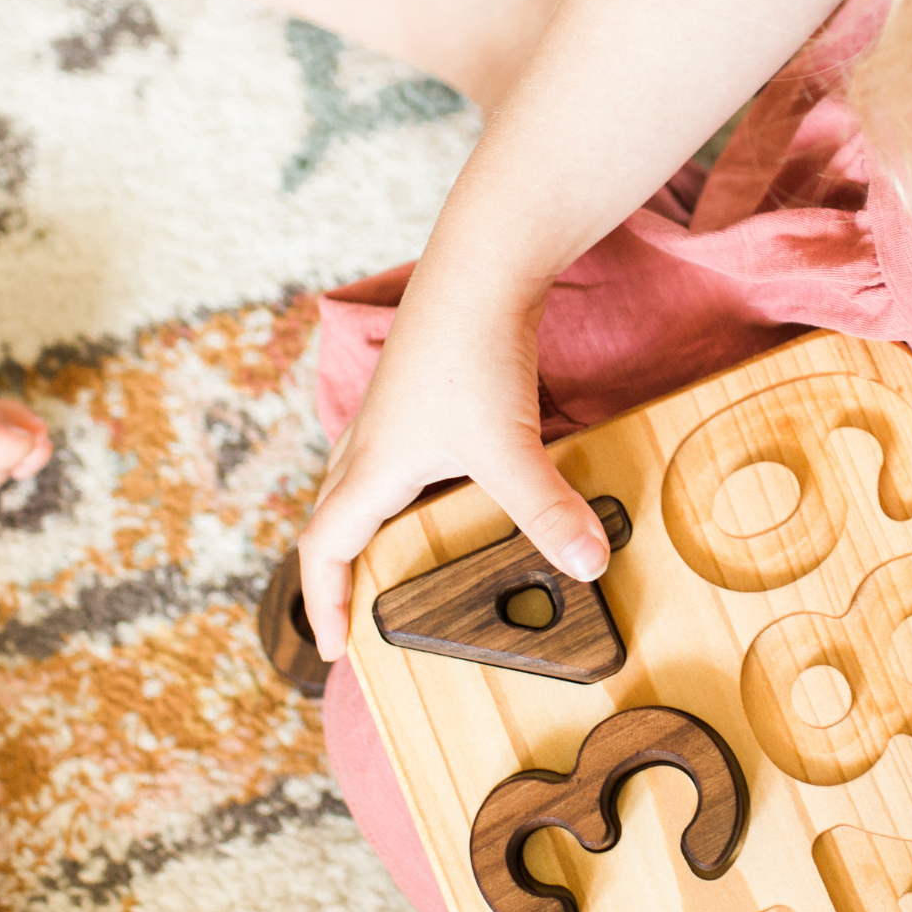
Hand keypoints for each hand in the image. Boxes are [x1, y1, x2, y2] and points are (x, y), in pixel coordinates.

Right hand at [294, 266, 609, 661]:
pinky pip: (392, 449)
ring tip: (398, 555)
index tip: (333, 649)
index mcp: (370, 468)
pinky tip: (444, 482)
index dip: (323, 603)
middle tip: (358, 610)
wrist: (481, 263)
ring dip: (368, 522)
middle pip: (332, 516)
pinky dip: (402, 482)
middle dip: (340, 570)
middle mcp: (369, 440)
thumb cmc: (473, 353)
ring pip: (360, 479)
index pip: (324, 550)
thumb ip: (546, 511)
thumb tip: (588, 568)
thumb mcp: (510, 447)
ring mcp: (392, 408)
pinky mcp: (420, 382)